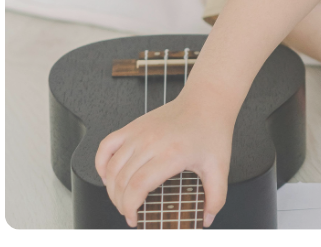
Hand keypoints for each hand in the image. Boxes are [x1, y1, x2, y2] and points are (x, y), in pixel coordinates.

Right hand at [95, 89, 234, 227]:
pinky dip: (100, 164)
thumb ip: (216, 197)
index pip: (137, 187)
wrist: (208, 101)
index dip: (130, 207)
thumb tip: (207, 219)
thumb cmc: (212, 130)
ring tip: (122, 199)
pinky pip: (106, 146)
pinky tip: (108, 176)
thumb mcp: (220, 167)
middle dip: (121, 204)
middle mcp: (151, 142)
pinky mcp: (133, 126)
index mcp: (171, 154)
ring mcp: (139, 133)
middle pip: (121, 181)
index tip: (134, 219)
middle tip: (130, 212)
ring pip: (111, 168)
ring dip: (111, 189)